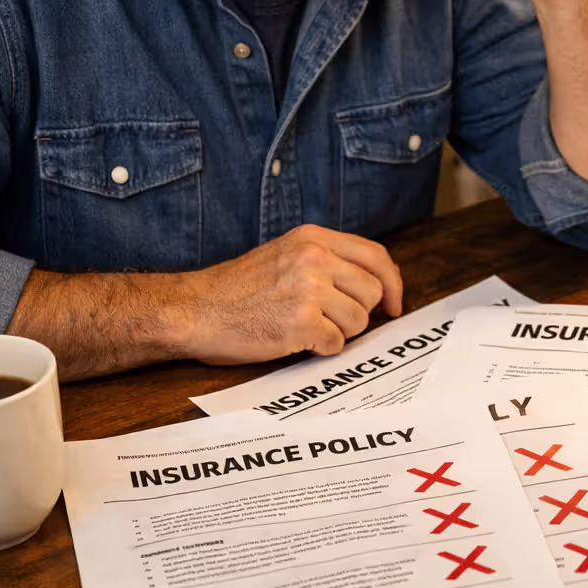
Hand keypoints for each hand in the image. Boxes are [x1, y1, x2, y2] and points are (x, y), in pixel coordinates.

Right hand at [171, 225, 403, 364]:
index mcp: (313, 238)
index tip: (394, 304)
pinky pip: (336, 344)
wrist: (194, 310)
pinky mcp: (301, 323)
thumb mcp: (285, 254)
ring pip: (359, 321)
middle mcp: (315, 258)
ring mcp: (309, 290)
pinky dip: (320, 349)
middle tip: (328, 321)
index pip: (375, 256)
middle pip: (372, 292)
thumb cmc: (237, 289)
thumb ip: (327, 260)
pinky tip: (294, 340)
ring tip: (304, 327)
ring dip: (337, 332)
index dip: (392, 283)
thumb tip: (376, 284)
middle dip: (357, 313)